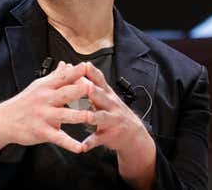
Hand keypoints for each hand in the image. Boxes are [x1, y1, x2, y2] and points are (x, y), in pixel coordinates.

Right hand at [0, 61, 93, 153]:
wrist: (4, 120)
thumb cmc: (24, 102)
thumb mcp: (38, 86)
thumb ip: (55, 76)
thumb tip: (67, 64)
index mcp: (46, 87)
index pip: (63, 77)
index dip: (75, 71)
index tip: (87, 66)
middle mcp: (46, 99)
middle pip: (65, 93)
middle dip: (79, 90)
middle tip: (93, 87)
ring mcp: (44, 116)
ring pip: (64, 115)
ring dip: (78, 116)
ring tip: (91, 116)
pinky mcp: (42, 132)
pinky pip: (58, 138)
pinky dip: (70, 144)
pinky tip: (80, 148)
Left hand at [81, 62, 155, 188]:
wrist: (133, 134)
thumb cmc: (114, 111)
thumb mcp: (106, 97)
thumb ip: (92, 84)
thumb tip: (78, 68)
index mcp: (107, 95)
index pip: (100, 81)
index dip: (93, 72)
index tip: (84, 65)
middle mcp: (111, 106)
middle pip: (102, 97)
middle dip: (94, 91)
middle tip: (86, 86)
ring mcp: (112, 121)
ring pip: (101, 117)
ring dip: (94, 116)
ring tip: (86, 117)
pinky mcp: (110, 135)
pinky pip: (99, 139)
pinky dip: (90, 143)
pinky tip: (83, 147)